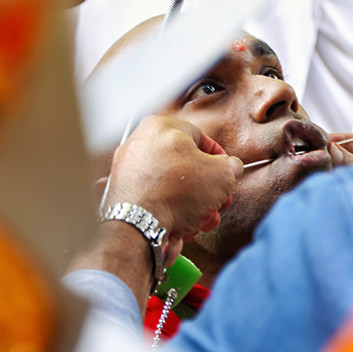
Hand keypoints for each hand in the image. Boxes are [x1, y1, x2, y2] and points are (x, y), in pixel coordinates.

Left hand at [104, 116, 243, 264]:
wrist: (140, 225)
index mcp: (161, 126)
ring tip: (204, 218)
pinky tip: (184, 224)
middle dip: (207, 188)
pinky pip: (154, 198)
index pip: (200, 136)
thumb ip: (230, 168)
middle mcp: (139, 143)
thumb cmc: (175, 192)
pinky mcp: (121, 193)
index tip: (227, 171)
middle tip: (218, 200)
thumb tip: (231, 168)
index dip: (219, 158)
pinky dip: (171, 210)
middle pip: (185, 164)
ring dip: (193, 203)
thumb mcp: (221, 175)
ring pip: (171, 185)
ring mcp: (127, 168)